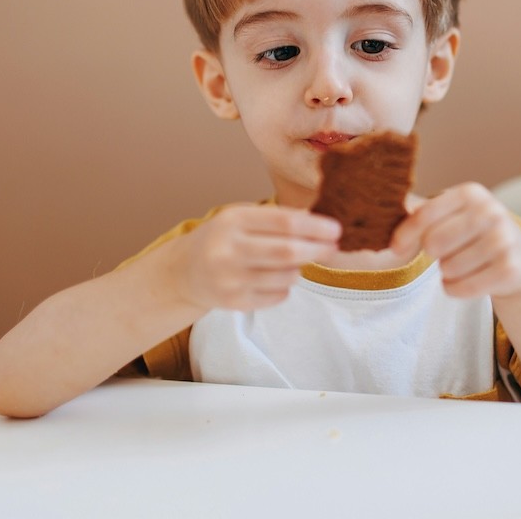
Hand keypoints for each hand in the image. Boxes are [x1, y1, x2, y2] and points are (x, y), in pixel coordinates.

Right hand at [167, 205, 339, 311]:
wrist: (184, 271)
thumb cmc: (224, 238)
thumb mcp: (242, 218)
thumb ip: (277, 219)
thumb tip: (321, 222)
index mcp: (233, 220)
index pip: (284, 222)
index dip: (315, 226)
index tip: (336, 229)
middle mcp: (228, 249)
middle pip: (287, 252)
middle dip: (318, 250)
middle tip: (334, 248)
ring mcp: (229, 279)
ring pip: (286, 277)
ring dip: (300, 269)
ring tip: (295, 262)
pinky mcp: (233, 302)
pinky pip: (278, 296)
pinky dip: (286, 287)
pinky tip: (276, 278)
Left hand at [391, 183, 520, 298]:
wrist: (518, 258)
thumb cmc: (472, 234)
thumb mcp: (451, 215)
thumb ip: (420, 213)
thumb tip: (384, 212)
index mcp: (471, 193)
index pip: (425, 215)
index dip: (405, 235)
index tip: (395, 248)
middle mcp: (491, 212)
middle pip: (434, 243)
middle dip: (433, 254)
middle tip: (446, 252)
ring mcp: (504, 241)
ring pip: (447, 269)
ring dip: (446, 273)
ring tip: (462, 264)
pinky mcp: (510, 269)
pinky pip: (461, 288)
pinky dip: (456, 289)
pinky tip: (468, 279)